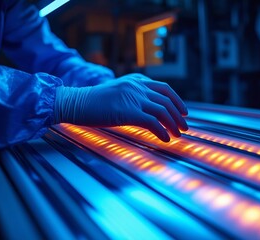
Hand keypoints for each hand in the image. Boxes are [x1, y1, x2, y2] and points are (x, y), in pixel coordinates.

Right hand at [54, 73, 187, 141]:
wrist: (75, 102)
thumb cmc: (93, 101)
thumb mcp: (117, 92)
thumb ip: (133, 96)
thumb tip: (149, 110)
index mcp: (136, 80)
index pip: (164, 88)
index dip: (177, 101)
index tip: (183, 112)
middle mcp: (137, 86)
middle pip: (167, 101)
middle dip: (178, 116)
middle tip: (184, 127)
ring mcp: (133, 98)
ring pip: (163, 111)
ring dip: (173, 125)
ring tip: (177, 135)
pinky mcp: (128, 111)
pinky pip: (152, 122)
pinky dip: (162, 132)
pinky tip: (165, 139)